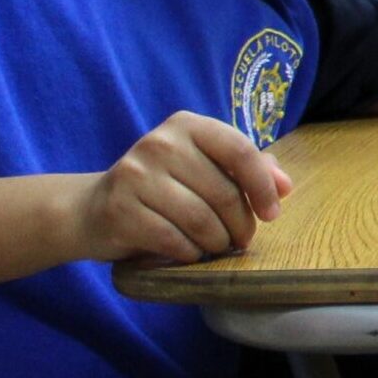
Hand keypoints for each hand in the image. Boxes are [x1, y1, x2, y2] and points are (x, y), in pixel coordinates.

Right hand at [72, 112, 290, 264]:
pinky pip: (174, 240)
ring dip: (218, 241)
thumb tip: (285, 186)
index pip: (240, 150)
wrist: (93, 209)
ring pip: (201, 219)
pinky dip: (190, 252)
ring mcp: (136, 175)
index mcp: (187, 125)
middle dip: (241, 223)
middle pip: (223, 191)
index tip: (272, 214)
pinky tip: (190, 252)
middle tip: (242, 239)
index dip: (263, 186)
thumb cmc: (163, 188)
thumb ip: (247, 170)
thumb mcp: (203, 167)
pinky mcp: (120, 209)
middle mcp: (160, 143)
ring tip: (218, 245)